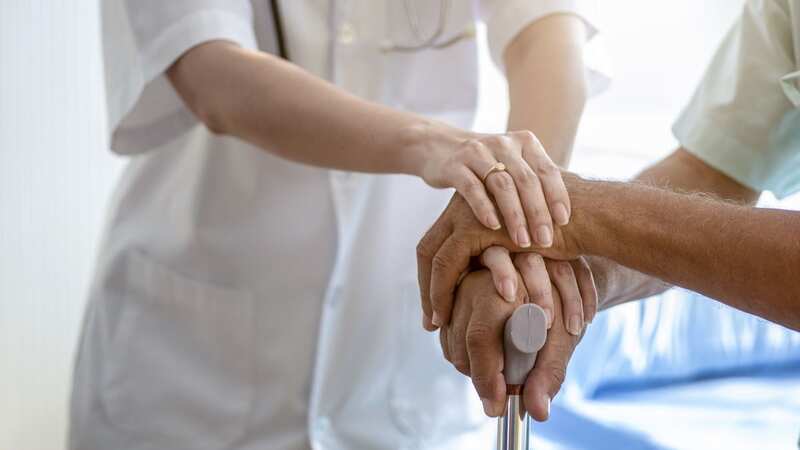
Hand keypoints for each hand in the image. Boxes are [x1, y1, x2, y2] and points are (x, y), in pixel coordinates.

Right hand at [415, 126, 570, 248]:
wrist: (441, 148)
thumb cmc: (488, 167)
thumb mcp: (515, 166)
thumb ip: (537, 183)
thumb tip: (574, 217)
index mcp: (525, 143)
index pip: (547, 170)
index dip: (557, 196)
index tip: (565, 222)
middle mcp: (503, 143)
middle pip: (526, 180)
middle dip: (538, 213)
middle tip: (546, 241)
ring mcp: (477, 152)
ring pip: (501, 185)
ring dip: (515, 215)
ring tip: (523, 241)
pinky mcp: (455, 165)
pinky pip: (472, 187)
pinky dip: (484, 208)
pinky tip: (492, 226)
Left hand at [417, 189, 581, 329]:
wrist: (589, 216)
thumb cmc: (566, 234)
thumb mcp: (526, 242)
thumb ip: (507, 251)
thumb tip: (498, 280)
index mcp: (475, 203)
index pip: (440, 242)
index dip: (434, 277)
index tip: (438, 309)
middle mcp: (466, 201)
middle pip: (429, 247)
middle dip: (427, 288)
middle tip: (429, 323)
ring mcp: (467, 210)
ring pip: (433, 256)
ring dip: (434, 294)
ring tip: (439, 324)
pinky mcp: (475, 225)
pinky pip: (447, 262)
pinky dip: (445, 291)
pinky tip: (450, 316)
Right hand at [439, 269, 582, 418]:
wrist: (552, 278)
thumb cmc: (560, 306)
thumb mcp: (563, 337)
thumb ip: (550, 373)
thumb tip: (537, 412)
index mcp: (501, 288)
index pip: (481, 338)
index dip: (487, 377)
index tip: (498, 405)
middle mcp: (473, 285)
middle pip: (462, 345)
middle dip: (480, 379)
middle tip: (500, 400)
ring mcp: (459, 292)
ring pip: (452, 346)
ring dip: (473, 369)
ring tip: (499, 375)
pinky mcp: (452, 301)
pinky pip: (448, 339)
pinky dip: (465, 357)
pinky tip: (487, 360)